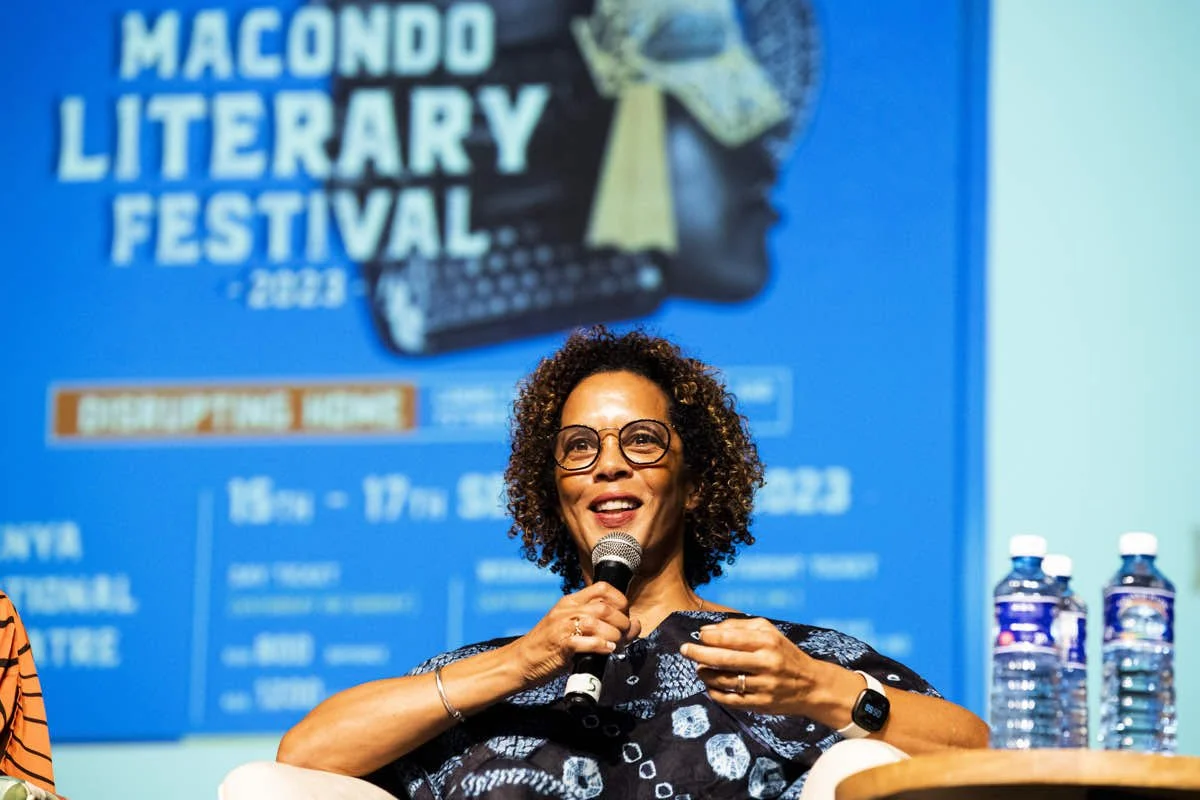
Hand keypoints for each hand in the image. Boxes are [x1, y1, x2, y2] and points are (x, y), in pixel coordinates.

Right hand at [509, 581, 641, 685]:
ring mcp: (562, 626)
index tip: (625, 614)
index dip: (620, 600)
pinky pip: (586, 641)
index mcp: (570, 602)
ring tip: (616, 645)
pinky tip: (607, 650)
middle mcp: (566, 610)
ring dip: (614, 635)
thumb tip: (635, 625)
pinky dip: (601, 646)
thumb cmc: (550, 646)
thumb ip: (599, 624)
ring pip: (597, 623)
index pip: (602, 588)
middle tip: (624, 635)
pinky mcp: (560, 645)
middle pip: (604, 607)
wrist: (521, 661)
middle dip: (622, 622)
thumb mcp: (571, 626)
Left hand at [679, 616, 827, 715]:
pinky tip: (710, 687)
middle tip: (684, 650)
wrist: (812, 685)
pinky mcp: (762, 704)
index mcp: (767, 641)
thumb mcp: (768, 632)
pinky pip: (732, 700)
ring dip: (706, 674)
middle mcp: (766, 662)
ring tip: (699, 669)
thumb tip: (707, 630)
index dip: (709, 637)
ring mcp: (764, 685)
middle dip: (699, 654)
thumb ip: (739, 626)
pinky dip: (716, 693)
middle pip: (724, 659)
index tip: (697, 636)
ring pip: (725, 681)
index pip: (730, 638)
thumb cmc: (784, 653)